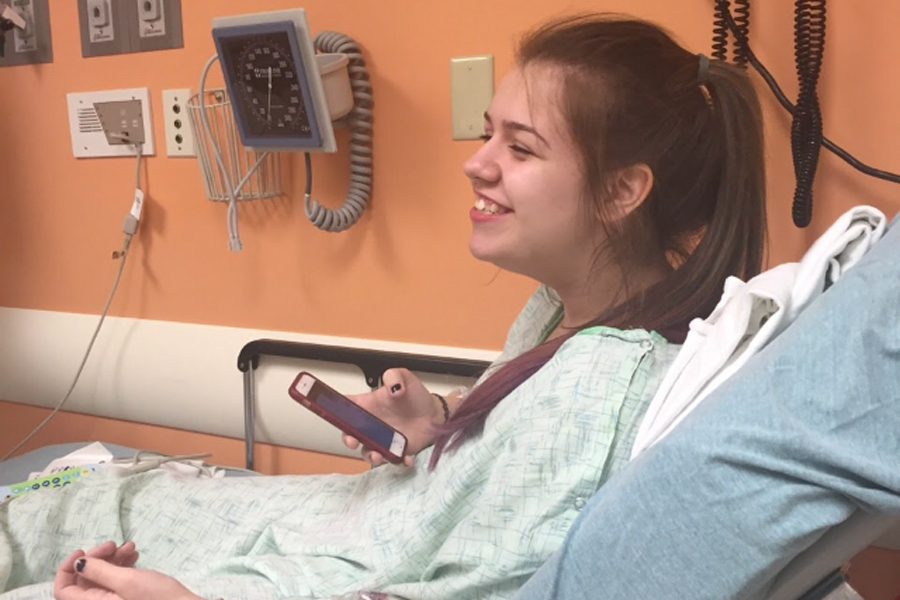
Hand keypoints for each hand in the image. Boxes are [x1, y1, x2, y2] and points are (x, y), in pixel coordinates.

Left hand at [54, 542, 200, 599]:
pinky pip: (115, 583)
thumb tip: (78, 564)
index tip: (84, 551)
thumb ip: (99, 571)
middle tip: (115, 544)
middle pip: (84, 581)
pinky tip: (135, 555)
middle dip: (97, 559)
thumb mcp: (127, 581)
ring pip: (101, 579)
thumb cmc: (158, 599)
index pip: (63, 590)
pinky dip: (122, 567)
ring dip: (112, 560)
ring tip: (131, 547)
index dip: (68, 568)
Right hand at [343, 368, 441, 466]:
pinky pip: (393, 460)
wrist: (434, 414)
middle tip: (353, 440)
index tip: (335, 415)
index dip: (336, 411)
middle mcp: (371, 425)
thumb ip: (394, 376)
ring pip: (368, 452)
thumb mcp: (405, 378)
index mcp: (367, 406)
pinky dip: (399, 461)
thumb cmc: (415, 396)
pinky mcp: (396, 451)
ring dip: (371, 456)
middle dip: (348, 440)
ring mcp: (382, 440)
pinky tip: (407, 458)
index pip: (345, 407)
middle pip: (351, 434)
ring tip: (378, 455)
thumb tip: (392, 387)